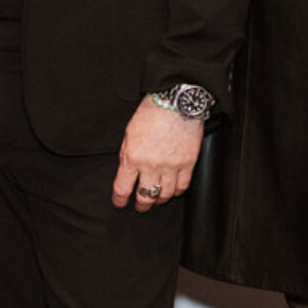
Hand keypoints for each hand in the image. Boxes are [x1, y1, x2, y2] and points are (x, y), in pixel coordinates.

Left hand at [112, 97, 203, 212]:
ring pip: (165, 195)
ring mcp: (171, 166)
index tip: (120, 202)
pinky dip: (177, 191)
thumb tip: (126, 171)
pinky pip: (182, 186)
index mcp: (132, 157)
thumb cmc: (152, 112)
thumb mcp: (129, 132)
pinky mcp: (188, 163)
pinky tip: (173, 190)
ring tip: (157, 199)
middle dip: (141, 205)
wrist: (177, 101)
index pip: (123, 188)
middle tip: (140, 206)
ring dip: (159, 200)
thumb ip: (127, 154)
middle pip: (145, 196)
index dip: (120, 199)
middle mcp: (151, 165)